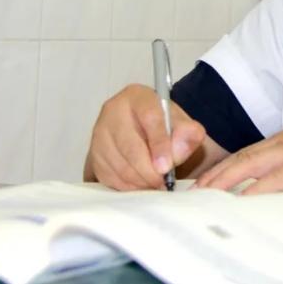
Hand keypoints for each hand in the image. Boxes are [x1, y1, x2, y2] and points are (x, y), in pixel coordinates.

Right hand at [85, 84, 205, 190]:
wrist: (144, 130)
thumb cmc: (163, 125)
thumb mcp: (182, 124)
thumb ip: (188, 134)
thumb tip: (177, 151)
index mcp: (138, 97)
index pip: (150, 118)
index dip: (159, 145)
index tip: (167, 167)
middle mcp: (113, 111)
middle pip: (130, 146)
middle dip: (149, 170)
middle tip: (163, 182)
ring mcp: (99, 133)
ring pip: (119, 165)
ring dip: (140, 181)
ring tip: (156, 184)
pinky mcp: (93, 155)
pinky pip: (109, 177)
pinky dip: (128, 187)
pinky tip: (142, 184)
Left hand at [193, 130, 282, 197]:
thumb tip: (261, 197)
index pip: (245, 155)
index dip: (221, 170)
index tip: (202, 186)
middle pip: (242, 158)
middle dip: (215, 176)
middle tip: (194, 193)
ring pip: (253, 164)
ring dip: (228, 180)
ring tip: (208, 195)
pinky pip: (277, 176)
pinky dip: (257, 188)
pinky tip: (243, 199)